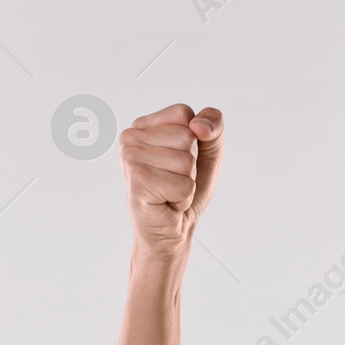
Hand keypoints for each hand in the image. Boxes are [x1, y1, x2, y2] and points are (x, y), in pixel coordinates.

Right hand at [118, 103, 223, 256]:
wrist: (171, 230)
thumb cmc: (184, 188)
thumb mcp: (208, 150)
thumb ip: (214, 125)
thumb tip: (198, 126)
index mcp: (143, 125)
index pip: (184, 114)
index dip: (195, 139)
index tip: (178, 159)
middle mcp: (130, 137)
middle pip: (187, 137)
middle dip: (190, 164)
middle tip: (173, 179)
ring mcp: (130, 158)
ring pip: (186, 162)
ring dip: (187, 183)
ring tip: (169, 191)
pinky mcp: (137, 182)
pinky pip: (184, 185)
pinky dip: (183, 198)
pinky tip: (166, 203)